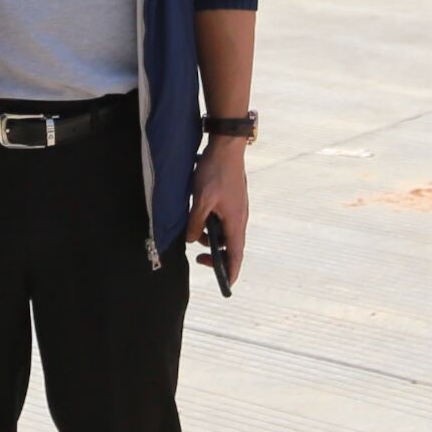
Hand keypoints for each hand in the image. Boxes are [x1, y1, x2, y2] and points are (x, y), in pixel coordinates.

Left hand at [188, 137, 249, 289]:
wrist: (227, 146)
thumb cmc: (215, 172)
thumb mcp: (201, 200)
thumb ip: (196, 223)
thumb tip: (191, 240)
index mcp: (235, 222)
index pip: (235, 256)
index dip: (231, 272)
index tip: (225, 285)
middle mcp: (240, 219)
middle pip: (230, 247)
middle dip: (216, 255)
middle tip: (198, 257)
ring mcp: (237, 209)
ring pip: (225, 233)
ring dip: (211, 237)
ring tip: (195, 231)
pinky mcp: (232, 201)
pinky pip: (223, 221)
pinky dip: (212, 225)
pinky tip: (200, 216)